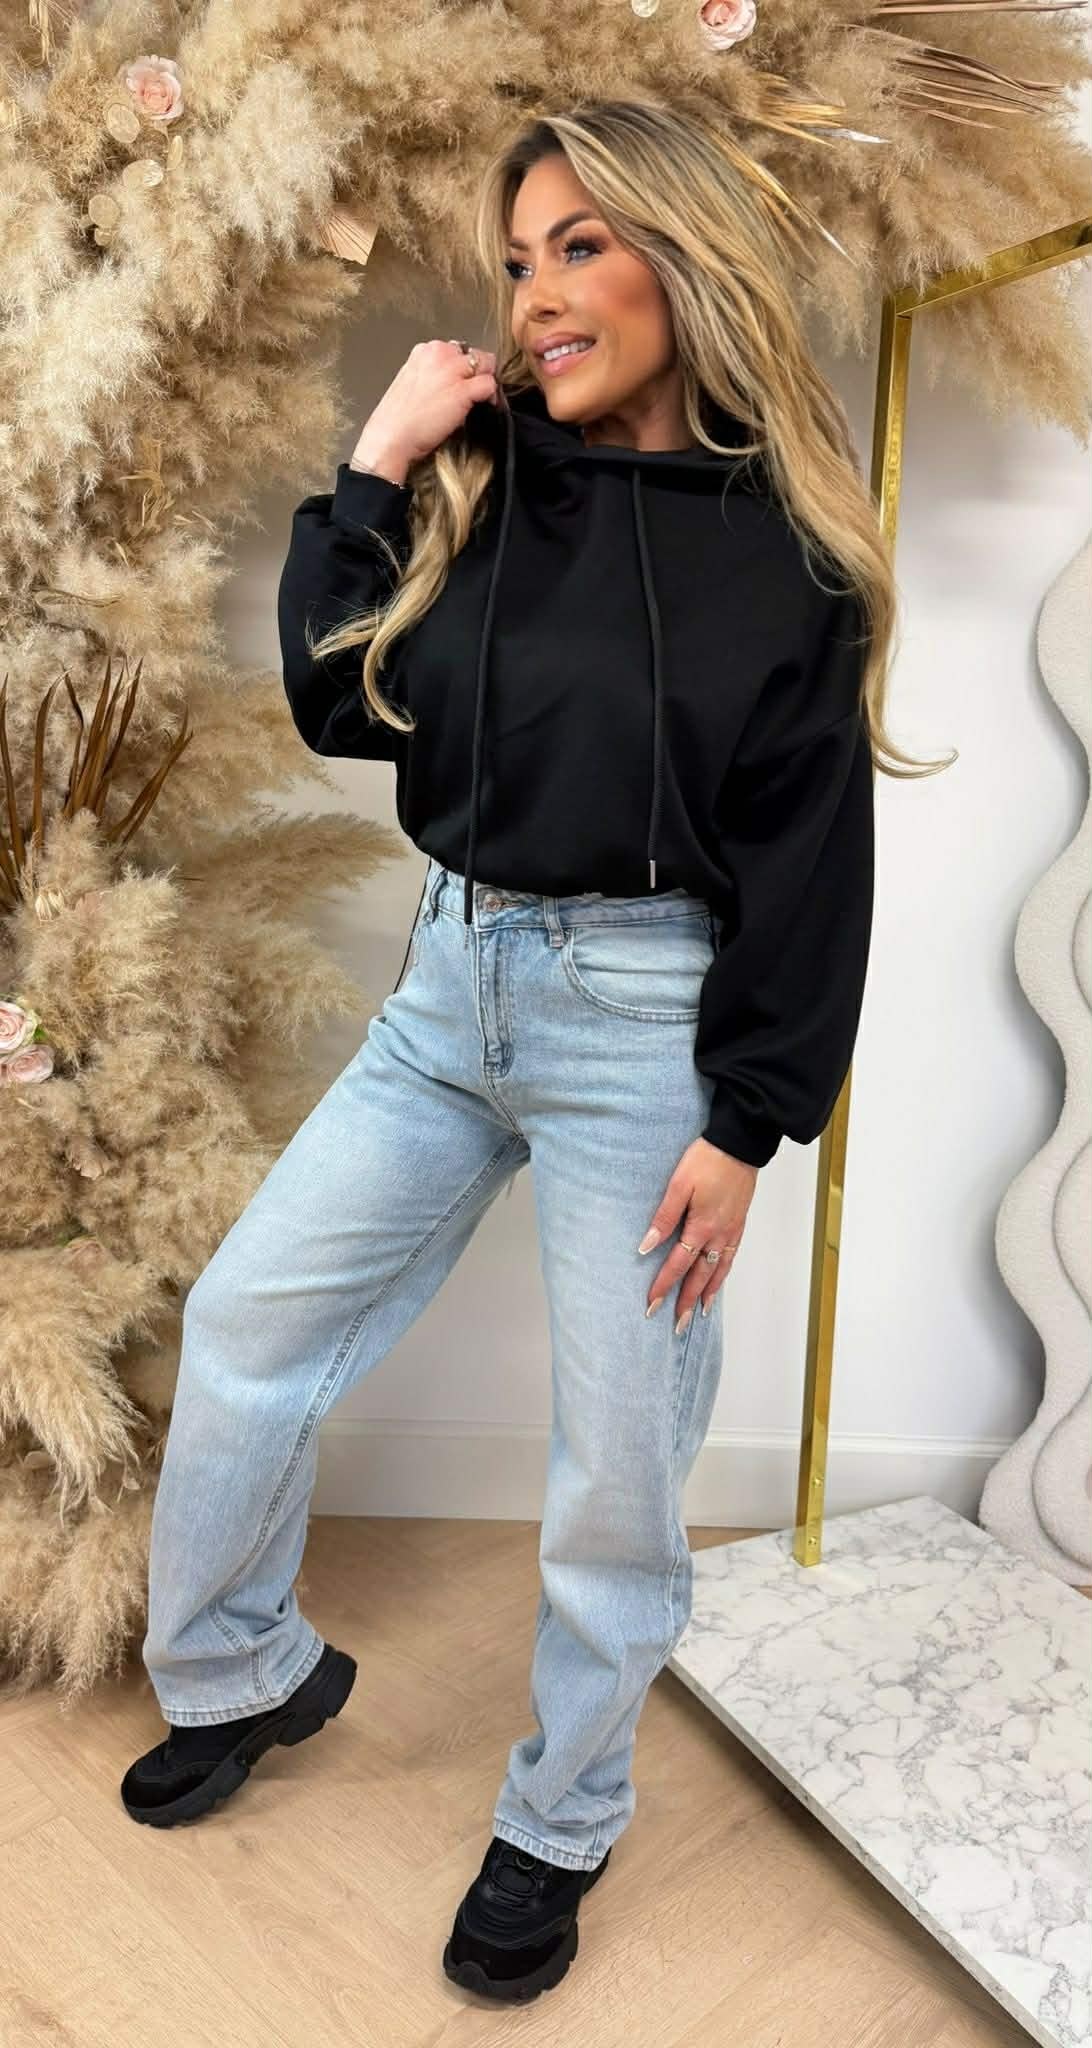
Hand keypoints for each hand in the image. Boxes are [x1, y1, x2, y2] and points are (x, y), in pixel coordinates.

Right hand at [352, 338, 500, 480]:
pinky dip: (492, 396)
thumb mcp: (411, 383)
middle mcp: (439, 354)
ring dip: (486, 380)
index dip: (462, 367)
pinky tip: (485, 406)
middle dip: (477, 371)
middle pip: (473, 354)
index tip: (461, 382)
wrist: (391, 438)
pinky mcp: (463, 390)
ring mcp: (452, 370)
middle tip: (474, 392)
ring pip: (486, 363)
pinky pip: (490, 384)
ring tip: (481, 399)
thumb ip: (430, 374)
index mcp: (423, 351)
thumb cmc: (398, 419)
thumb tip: (450, 380)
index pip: (455, 350)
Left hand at [638, 1137, 757, 1332]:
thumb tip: (646, 1246)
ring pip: (719, 1270)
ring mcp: (732, 1230)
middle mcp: (718, 1235)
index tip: (652, 1305)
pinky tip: (719, 1279)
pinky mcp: (739, 1222)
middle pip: (700, 1276)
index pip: (678, 1265)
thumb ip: (663, 1217)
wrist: (740, 1144)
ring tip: (698, 1312)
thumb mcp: (678, 1184)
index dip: (664, 1286)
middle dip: (686, 1301)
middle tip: (677, 1325)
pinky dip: (724, 1274)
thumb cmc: (707, 1159)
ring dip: (707, 1293)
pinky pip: (731, 1256)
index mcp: (700, 1227)